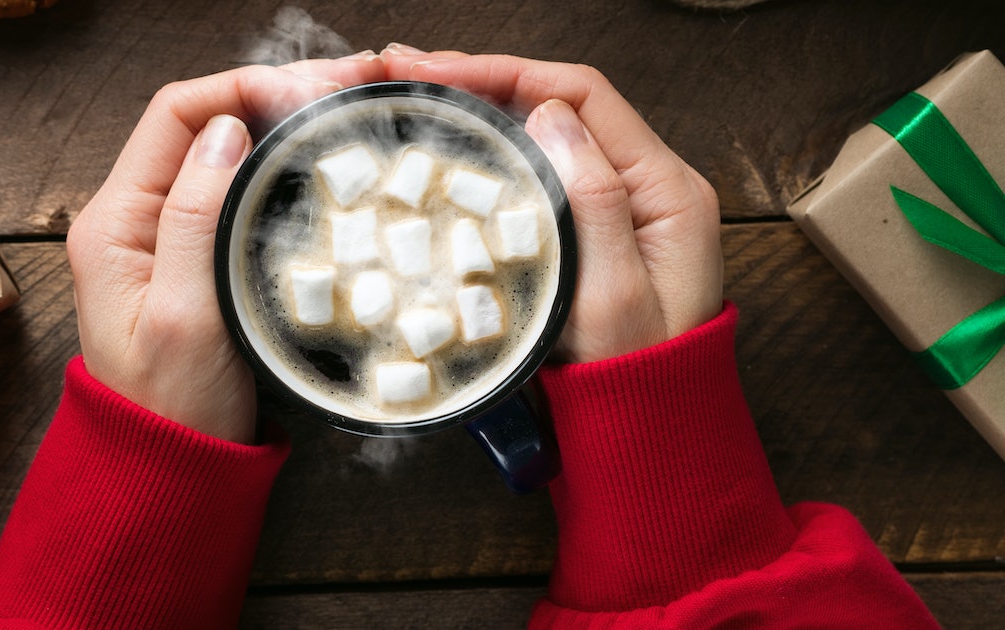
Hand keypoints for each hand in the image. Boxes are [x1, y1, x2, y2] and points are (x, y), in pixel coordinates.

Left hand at [67, 55, 385, 441]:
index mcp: (116, 222)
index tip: (307, 92)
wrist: (172, 470)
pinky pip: (240, 190)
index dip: (241, 87)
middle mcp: (138, 217)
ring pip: (227, 152)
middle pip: (204, 122)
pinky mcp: (202, 258)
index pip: (176, 114)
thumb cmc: (171, 409)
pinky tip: (321, 161)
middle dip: (272, 93)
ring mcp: (170, 235)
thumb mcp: (184, 316)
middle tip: (345, 88)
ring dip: (282, 124)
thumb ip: (195, 219)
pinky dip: (282, 166)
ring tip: (343, 112)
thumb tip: (227, 129)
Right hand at [381, 44, 721, 362]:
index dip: (508, 73)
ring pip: (552, 130)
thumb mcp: (613, 292)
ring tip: (425, 94)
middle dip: (489, 79)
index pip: (583, 95)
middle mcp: (651, 185)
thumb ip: (592, 198)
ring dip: (489, 106)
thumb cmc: (634, 377)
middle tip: (414, 73)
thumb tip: (549, 114)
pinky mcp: (599, 228)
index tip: (442, 73)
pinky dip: (500, 147)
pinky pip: (548, 168)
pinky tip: (460, 142)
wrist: (645, 432)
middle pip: (564, 102)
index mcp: (666, 189)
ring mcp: (625, 204)